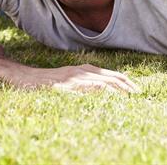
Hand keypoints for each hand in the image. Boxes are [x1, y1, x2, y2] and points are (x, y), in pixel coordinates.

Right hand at [15, 64, 138, 93]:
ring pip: (101, 82)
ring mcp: (75, 77)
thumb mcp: (72, 79)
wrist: (29, 78)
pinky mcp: (67, 85)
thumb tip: (104, 90)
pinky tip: (105, 94)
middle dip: (126, 86)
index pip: (112, 74)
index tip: (136, 90)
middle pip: (110, 77)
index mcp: (87, 69)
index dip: (125, 82)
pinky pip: (84, 87)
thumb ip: (87, 83)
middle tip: (137, 95)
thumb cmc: (50, 81)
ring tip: (127, 97)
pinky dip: (96, 90)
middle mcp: (83, 71)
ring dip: (116, 89)